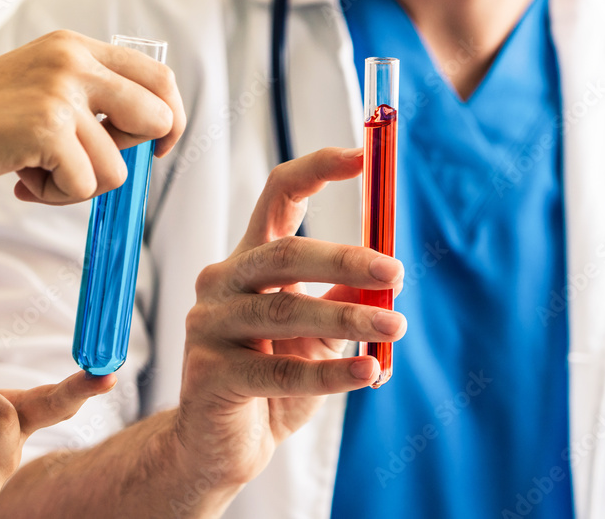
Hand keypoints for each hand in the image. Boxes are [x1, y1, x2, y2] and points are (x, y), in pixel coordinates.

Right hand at [0, 29, 185, 203]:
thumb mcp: (36, 89)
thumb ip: (86, 101)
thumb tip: (144, 139)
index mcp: (74, 48)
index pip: (158, 76)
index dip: (168, 118)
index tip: (156, 147)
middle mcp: (73, 62)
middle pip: (158, 117)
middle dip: (133, 156)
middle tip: (91, 167)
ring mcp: (61, 94)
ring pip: (117, 168)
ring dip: (78, 185)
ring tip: (34, 171)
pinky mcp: (46, 129)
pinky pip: (85, 186)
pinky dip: (54, 196)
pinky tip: (21, 179)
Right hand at [172, 148, 405, 488]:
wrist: (221, 447)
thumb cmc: (271, 384)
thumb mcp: (314, 336)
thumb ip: (339, 301)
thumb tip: (387, 275)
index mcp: (247, 262)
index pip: (277, 197)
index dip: (316, 170)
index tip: (362, 157)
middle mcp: (221, 284)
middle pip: (283, 254)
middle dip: (344, 259)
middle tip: (394, 272)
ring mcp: (208, 327)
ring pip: (285, 312)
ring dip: (348, 319)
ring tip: (395, 325)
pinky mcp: (209, 374)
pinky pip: (279, 372)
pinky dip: (330, 373)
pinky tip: (369, 373)